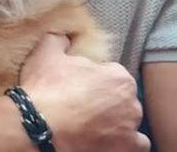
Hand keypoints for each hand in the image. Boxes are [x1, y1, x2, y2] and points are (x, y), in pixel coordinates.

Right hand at [21, 34, 149, 151]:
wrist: (39, 126)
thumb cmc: (46, 89)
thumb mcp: (46, 53)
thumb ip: (59, 40)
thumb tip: (64, 36)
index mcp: (118, 76)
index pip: (112, 74)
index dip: (95, 79)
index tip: (80, 86)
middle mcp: (131, 102)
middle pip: (122, 98)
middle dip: (107, 101)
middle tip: (83, 106)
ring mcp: (130, 128)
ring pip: (130, 122)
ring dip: (118, 122)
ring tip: (95, 125)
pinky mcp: (126, 148)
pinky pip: (136, 145)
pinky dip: (125, 143)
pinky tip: (108, 140)